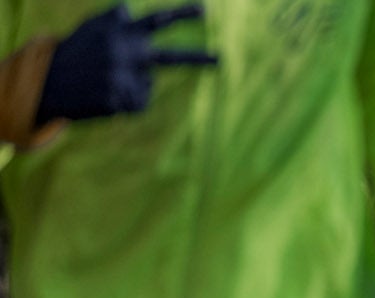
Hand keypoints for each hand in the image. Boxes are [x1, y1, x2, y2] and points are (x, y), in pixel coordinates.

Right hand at [36, 2, 215, 124]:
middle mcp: (123, 50)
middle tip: (221, 59)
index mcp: (118, 31)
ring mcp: (121, 75)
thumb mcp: (89, 28)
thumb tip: (130, 10)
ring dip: (133, 85)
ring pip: (147, 85)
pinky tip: (107, 96)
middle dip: (198, 58)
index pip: (155, 20)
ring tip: (106, 82)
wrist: (46, 82)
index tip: (205, 11)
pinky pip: (139, 103)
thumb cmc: (74, 54)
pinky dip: (127, 102)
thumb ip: (113, 20)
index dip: (181, 15)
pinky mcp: (118, 98)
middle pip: (170, 57)